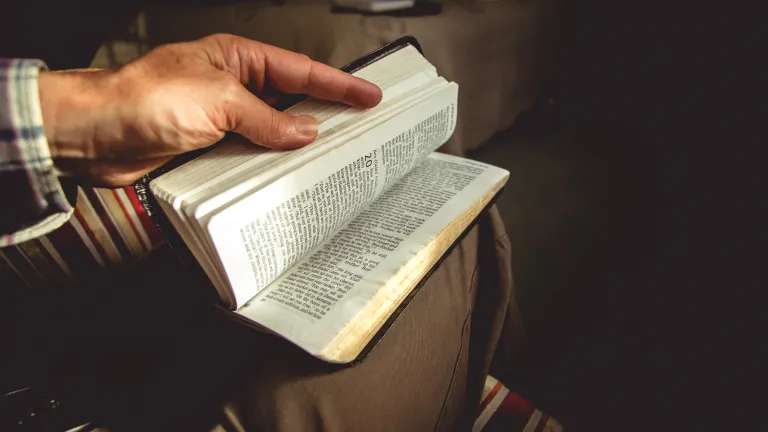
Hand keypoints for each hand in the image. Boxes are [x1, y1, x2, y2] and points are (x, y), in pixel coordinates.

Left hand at [37, 34, 382, 186]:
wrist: (93, 134)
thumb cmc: (142, 99)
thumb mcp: (218, 100)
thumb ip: (267, 119)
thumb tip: (304, 132)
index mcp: (236, 58)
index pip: (299, 70)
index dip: (339, 84)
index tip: (369, 95)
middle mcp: (231, 85)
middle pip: (290, 100)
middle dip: (325, 114)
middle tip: (360, 127)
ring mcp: (221, 117)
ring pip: (272, 131)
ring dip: (298, 145)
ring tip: (332, 155)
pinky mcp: (208, 146)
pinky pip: (251, 154)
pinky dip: (270, 165)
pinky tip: (287, 174)